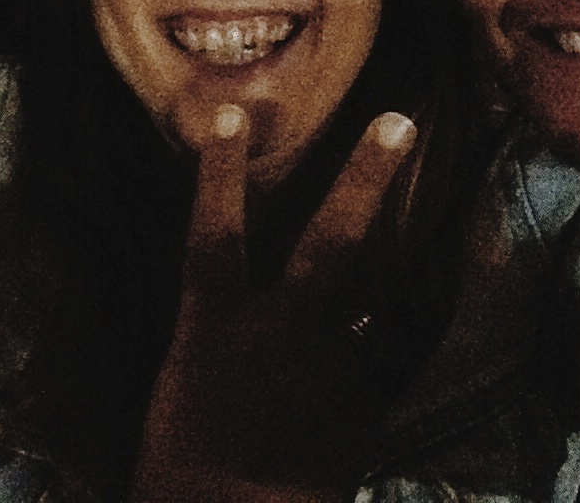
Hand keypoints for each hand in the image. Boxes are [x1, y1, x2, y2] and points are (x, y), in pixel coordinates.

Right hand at [132, 105, 416, 500]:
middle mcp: (279, 330)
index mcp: (214, 326)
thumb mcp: (183, 388)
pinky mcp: (363, 407)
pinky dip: (350, 388)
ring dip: (354, 323)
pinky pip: (363, 380)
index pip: (214, 232)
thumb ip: (224, 341)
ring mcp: (329, 366)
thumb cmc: (180, 465)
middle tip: (399, 123)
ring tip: (333, 352)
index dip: (221, 173)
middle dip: (364, 178)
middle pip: (329, 240)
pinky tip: (328, 418)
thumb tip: (253, 321)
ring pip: (362, 315)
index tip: (232, 115)